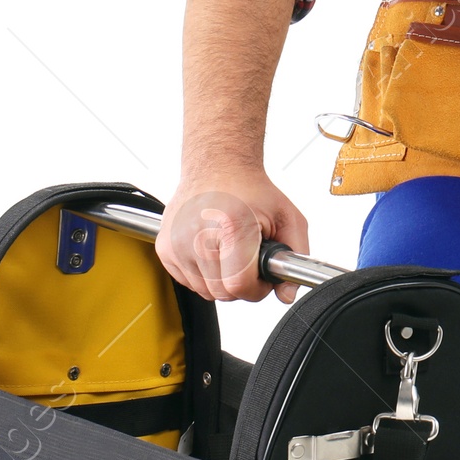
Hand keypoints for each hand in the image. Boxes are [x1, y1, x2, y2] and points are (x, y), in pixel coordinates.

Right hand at [155, 165, 308, 304]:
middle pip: (222, 293)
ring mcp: (176, 243)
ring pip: (204, 291)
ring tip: (229, 250)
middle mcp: (197, 235)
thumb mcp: (288, 217)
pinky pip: (188, 282)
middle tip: (248, 258)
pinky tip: (212, 249)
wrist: (218, 165)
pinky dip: (203, 274)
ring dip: (221, 280)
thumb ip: (296, 256)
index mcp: (230, 227)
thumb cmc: (251, 189)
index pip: (239, 286)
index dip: (257, 288)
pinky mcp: (164, 247)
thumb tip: (287, 294)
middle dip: (241, 284)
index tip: (262, 274)